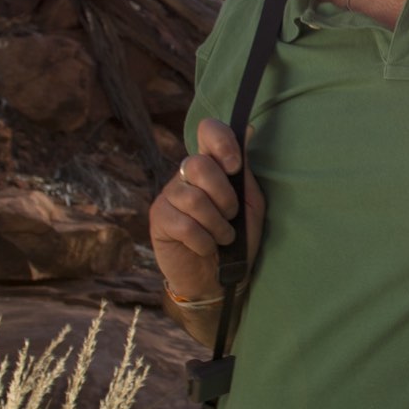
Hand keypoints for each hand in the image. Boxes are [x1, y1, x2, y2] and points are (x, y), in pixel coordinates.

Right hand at [146, 119, 263, 302]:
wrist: (218, 278)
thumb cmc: (237, 239)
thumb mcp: (250, 205)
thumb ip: (245, 172)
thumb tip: (249, 130)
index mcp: (212, 166)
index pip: (209, 131)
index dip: (221, 142)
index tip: (234, 167)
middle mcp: (186, 175)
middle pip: (199, 164)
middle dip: (224, 197)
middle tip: (230, 216)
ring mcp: (169, 195)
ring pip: (193, 199)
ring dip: (217, 225)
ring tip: (222, 238)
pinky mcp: (158, 219)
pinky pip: (184, 225)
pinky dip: (204, 241)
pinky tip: (207, 248)